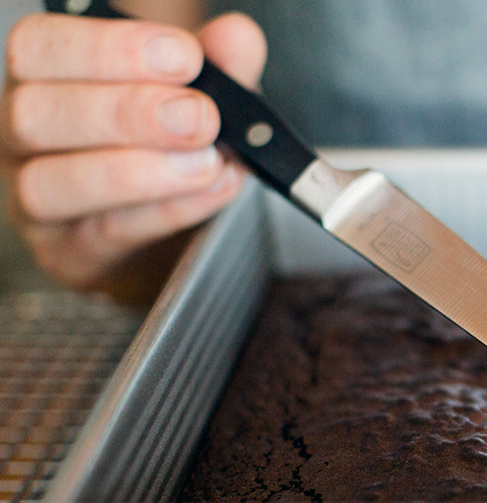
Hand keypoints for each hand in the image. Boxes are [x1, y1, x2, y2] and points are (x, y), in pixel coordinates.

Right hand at [1, 12, 266, 302]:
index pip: (41, 48)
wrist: (173, 237)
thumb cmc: (171, 152)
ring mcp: (36, 201)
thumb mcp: (204, 98)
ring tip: (205, 163)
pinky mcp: (68, 255)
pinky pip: (104, 234)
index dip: (109, 48)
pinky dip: (164, 212)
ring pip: (50, 182)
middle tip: (200, 117)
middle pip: (35, 114)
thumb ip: (219, 66)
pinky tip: (207, 193)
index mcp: (45, 79)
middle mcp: (23, 137)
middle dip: (126, 112)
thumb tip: (237, 36)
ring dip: (137, 172)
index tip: (184, 57)